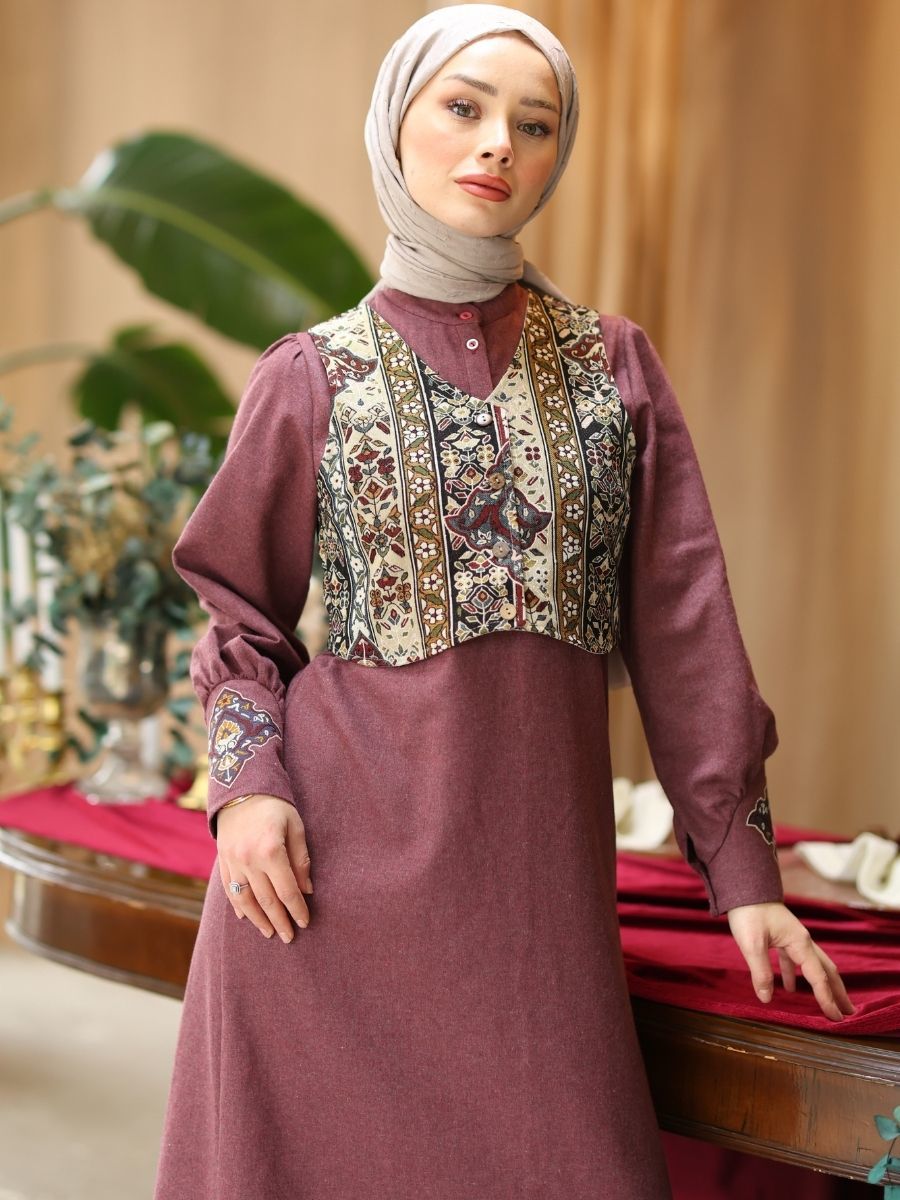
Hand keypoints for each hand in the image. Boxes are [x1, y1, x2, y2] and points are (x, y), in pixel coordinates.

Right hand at [216, 794, 313, 942]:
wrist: (242, 789)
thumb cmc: (275, 806)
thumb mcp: (296, 826)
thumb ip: (301, 859)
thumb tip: (307, 890)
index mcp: (270, 851)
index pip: (287, 890)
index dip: (297, 909)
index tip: (305, 922)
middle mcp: (249, 859)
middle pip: (266, 900)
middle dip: (279, 920)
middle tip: (289, 937)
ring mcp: (232, 861)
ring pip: (245, 899)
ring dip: (257, 919)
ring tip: (269, 932)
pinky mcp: (222, 860)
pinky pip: (229, 888)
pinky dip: (238, 905)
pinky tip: (246, 917)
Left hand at [726, 901, 855, 1021]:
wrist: (744, 887)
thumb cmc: (749, 913)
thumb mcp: (752, 944)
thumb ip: (761, 972)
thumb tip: (766, 998)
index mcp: (800, 943)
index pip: (818, 977)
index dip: (827, 999)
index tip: (836, 1018)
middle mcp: (802, 941)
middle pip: (826, 970)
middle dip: (837, 992)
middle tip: (848, 1013)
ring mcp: (793, 938)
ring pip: (813, 966)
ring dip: (821, 985)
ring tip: (827, 1004)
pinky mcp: (782, 937)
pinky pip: (794, 960)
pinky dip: (796, 975)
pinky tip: (789, 988)